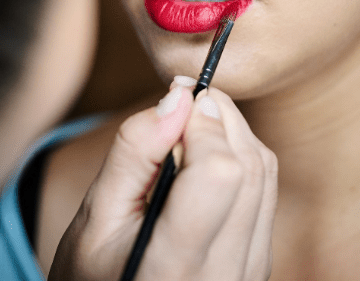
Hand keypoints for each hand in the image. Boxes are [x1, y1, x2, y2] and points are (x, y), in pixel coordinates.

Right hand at [49, 82, 276, 280]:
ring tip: (188, 131)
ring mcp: (249, 272)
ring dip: (231, 131)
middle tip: (181, 105)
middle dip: (218, 116)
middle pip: (247, 164)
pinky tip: (205, 158)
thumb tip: (179, 96)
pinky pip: (265, 189)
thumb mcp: (94, 217)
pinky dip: (240, 155)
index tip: (175, 105)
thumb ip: (135, 152)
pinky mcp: (258, 263)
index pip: (220, 172)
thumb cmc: (95, 273)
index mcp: (174, 267)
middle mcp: (224, 273)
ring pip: (263, 170)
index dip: (202, 124)